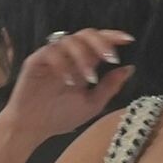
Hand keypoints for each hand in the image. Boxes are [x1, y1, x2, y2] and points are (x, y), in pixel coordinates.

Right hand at [1, 29, 134, 144]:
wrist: (33, 128)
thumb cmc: (59, 117)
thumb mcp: (91, 104)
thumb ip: (109, 87)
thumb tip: (129, 69)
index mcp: (82, 64)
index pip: (98, 42)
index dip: (112, 37)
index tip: (128, 40)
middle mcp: (68, 56)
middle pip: (86, 34)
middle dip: (101, 42)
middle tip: (111, 58)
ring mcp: (51, 56)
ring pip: (70, 41)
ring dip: (83, 57)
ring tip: (89, 79)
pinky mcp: (36, 60)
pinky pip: (51, 52)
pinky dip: (63, 64)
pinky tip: (68, 81)